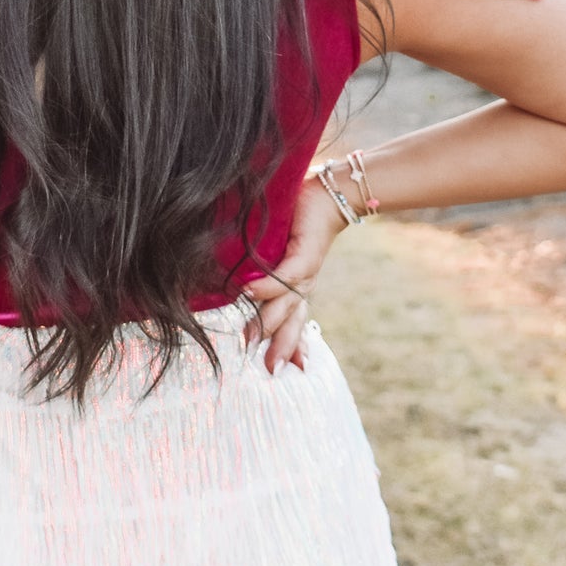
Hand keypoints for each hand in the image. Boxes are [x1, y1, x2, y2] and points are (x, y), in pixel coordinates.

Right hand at [242, 174, 347, 370]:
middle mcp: (303, 285)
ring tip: (249, 339)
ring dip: (268, 323)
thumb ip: (260, 270)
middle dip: (280, 347)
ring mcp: (305, 273)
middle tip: (268, 370)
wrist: (329, 195)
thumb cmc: (299, 219)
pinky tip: (247, 293)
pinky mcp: (303, 255)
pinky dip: (265, 286)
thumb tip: (236, 285)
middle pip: (291, 322)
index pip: (292, 323)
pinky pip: (284, 276)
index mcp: (297, 288)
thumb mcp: (277, 251)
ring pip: (287, 305)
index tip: (279, 369)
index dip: (288, 346)